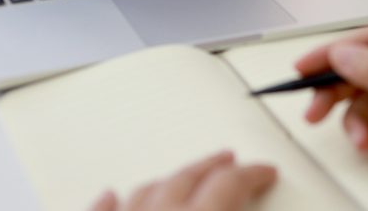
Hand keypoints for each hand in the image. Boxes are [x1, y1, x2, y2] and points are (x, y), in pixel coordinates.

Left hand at [89, 151, 275, 210]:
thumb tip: (248, 205)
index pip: (229, 184)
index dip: (252, 174)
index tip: (265, 171)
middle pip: (188, 176)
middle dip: (212, 165)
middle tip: (230, 161)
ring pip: (146, 189)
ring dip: (169, 179)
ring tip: (182, 176)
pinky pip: (103, 210)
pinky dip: (111, 201)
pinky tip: (110, 194)